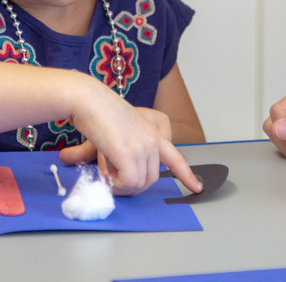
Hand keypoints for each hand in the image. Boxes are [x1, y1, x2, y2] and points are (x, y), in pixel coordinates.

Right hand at [63, 89, 201, 195]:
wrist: (88, 98)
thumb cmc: (98, 114)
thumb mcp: (119, 133)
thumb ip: (125, 154)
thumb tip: (117, 177)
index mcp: (155, 131)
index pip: (176, 158)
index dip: (186, 175)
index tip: (197, 188)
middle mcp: (154, 139)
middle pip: (152, 179)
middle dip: (132, 185)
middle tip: (113, 178)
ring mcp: (144, 146)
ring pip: (139, 183)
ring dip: (121, 185)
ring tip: (106, 170)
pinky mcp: (130, 153)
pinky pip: (129, 182)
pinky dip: (116, 184)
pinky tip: (106, 172)